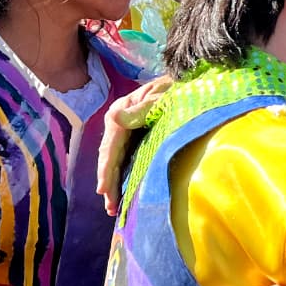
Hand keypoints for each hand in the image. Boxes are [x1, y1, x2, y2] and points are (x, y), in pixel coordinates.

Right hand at [97, 75, 173, 214]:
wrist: (182, 78)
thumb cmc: (173, 86)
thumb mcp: (159, 95)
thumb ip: (140, 109)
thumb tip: (114, 118)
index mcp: (120, 111)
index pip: (111, 147)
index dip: (106, 170)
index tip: (103, 190)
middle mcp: (117, 120)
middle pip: (109, 156)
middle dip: (108, 182)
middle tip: (110, 207)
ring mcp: (123, 127)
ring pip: (114, 159)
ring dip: (112, 182)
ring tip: (113, 206)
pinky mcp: (132, 133)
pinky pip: (123, 156)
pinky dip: (120, 173)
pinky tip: (121, 189)